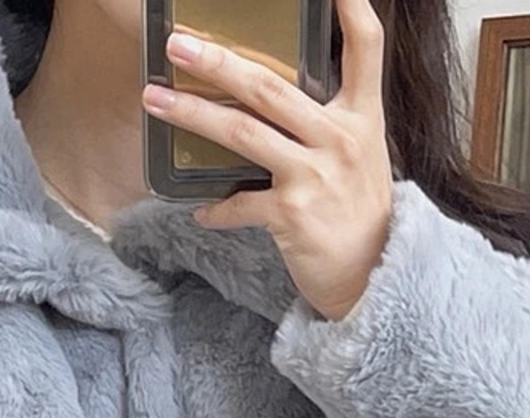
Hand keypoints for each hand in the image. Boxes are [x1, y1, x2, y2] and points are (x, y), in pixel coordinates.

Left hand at [141, 0, 393, 321]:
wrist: (375, 277)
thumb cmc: (359, 215)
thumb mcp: (362, 157)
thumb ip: (330, 122)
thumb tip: (276, 97)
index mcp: (363, 117)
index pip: (366, 48)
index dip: (352, 8)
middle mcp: (341, 139)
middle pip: (271, 87)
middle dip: (219, 62)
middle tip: (178, 45)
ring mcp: (315, 175)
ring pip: (243, 132)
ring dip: (192, 115)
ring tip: (154, 100)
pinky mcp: (292, 214)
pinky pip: (241, 203)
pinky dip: (218, 209)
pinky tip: (201, 210)